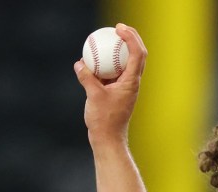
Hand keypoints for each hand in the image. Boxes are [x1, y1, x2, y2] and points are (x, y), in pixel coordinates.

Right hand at [74, 23, 147, 147]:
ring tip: (107, 39)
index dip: (131, 37)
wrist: (108, 139)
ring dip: (119, 49)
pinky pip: (113, 72)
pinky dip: (106, 63)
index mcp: (131, 82)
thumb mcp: (93, 96)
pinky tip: (93, 59)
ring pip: (126, 63)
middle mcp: (132, 82)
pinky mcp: (117, 91)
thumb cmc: (104, 120)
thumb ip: (87, 78)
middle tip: (117, 28)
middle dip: (131, 38)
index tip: (118, 29)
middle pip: (137, 54)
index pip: (137, 54)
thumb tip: (80, 63)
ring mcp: (126, 87)